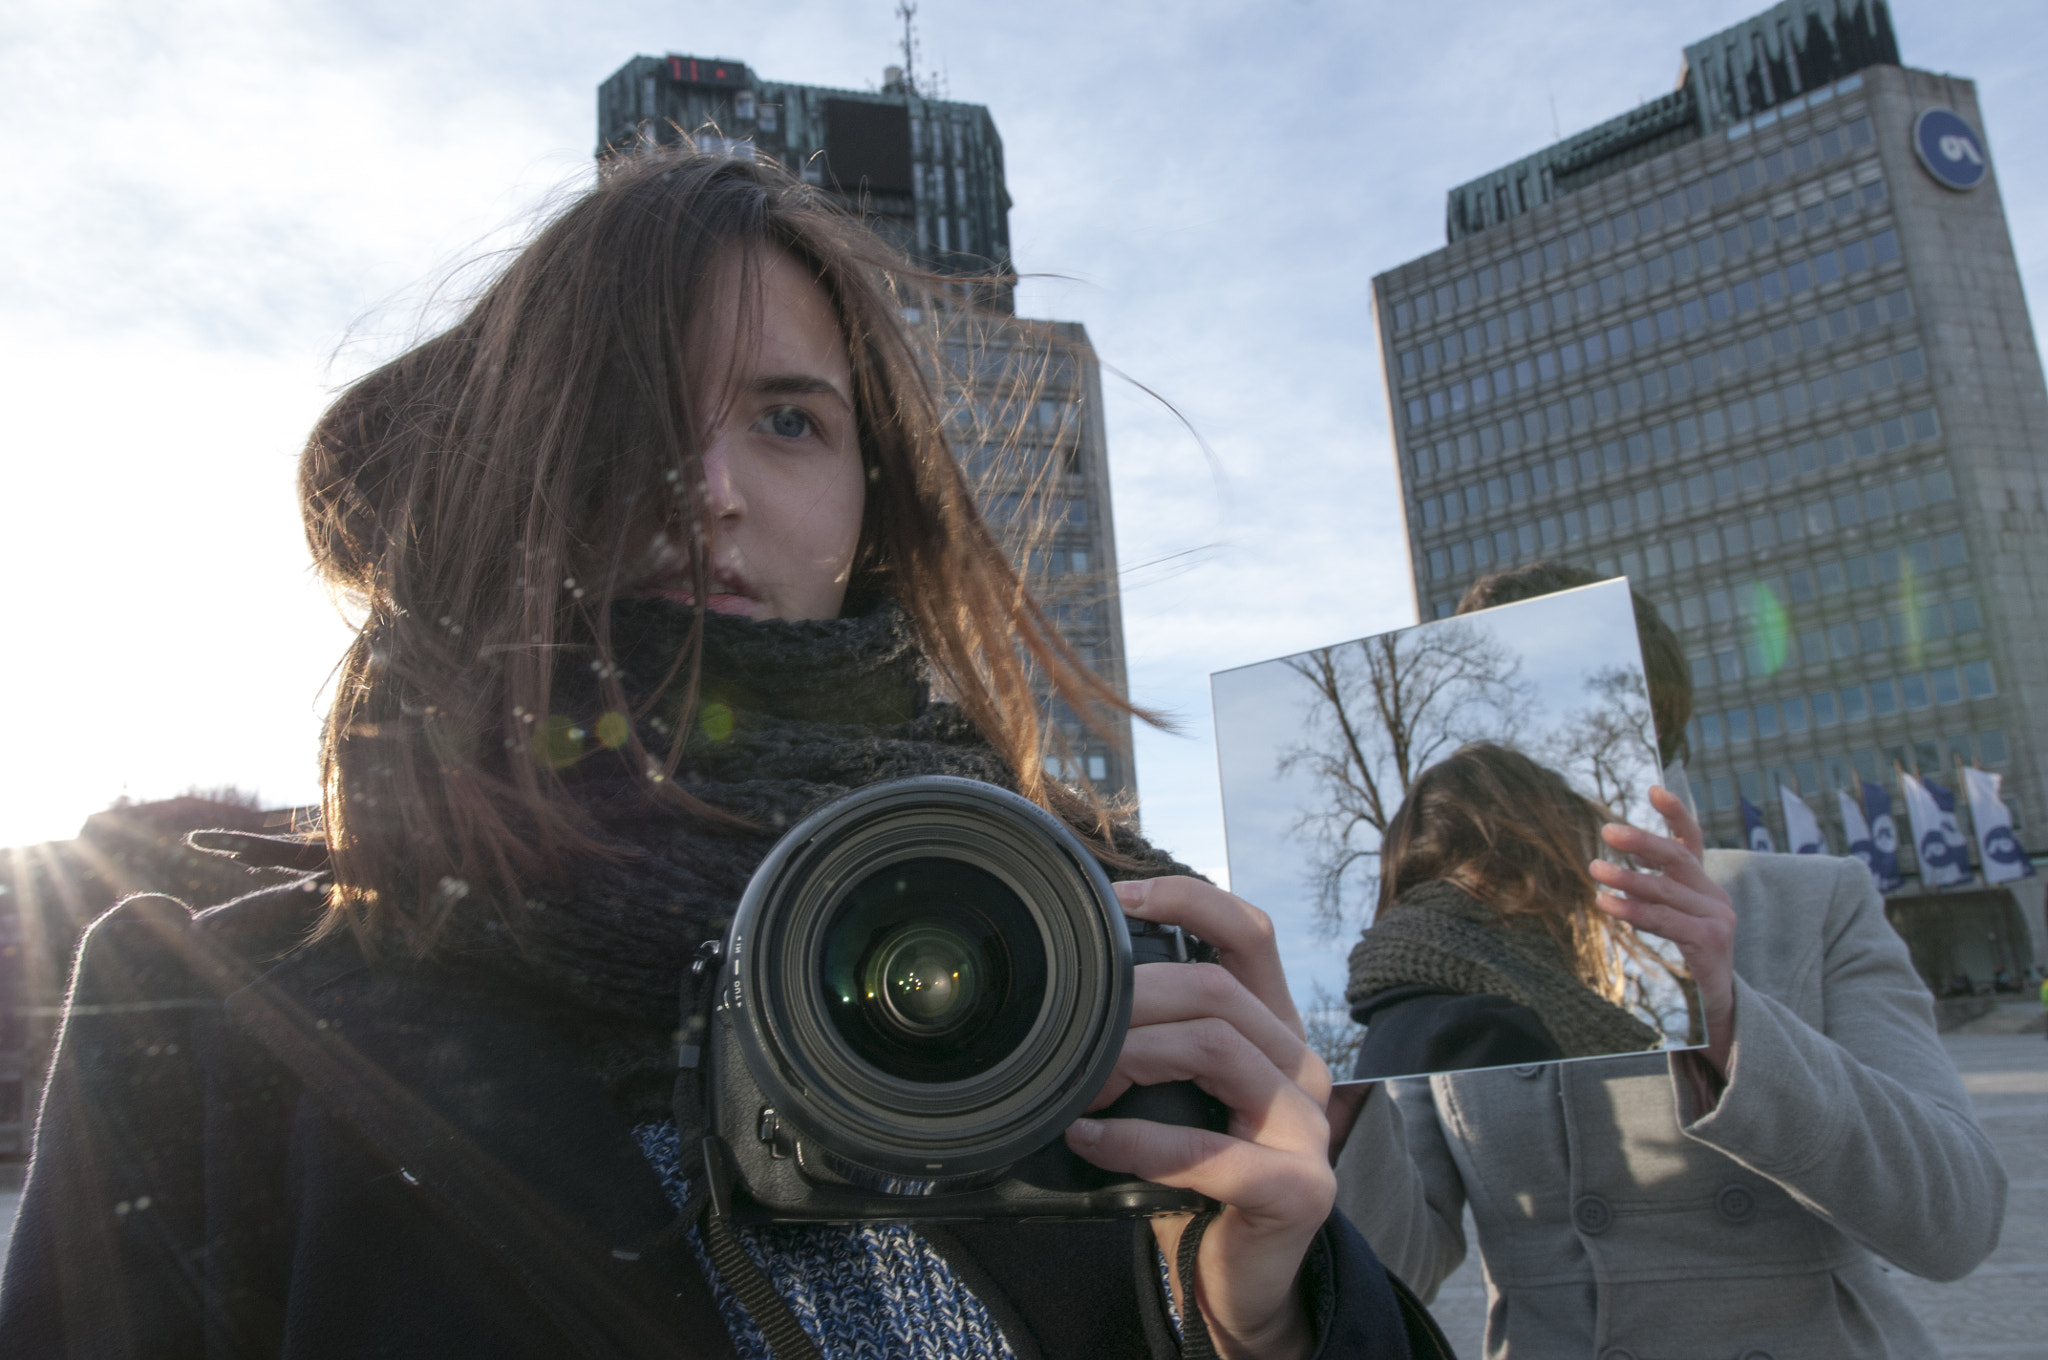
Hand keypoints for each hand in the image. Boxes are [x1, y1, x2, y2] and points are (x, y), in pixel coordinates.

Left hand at [1062, 876, 1332, 1359]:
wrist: (1232, 1279)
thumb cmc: (1194, 1177)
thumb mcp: (1175, 1093)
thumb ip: (1150, 1040)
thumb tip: (1064, 992)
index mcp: (1271, 1028)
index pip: (1248, 934)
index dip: (1188, 902)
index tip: (1118, 901)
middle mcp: (1299, 1064)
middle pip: (1218, 990)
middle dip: (1134, 999)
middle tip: (1071, 1029)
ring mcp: (1308, 1126)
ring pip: (1217, 1047)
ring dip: (1132, 1058)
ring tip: (1079, 1086)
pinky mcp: (1300, 1187)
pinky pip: (1207, 1149)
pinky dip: (1136, 1142)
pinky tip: (1089, 1140)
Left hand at [1588, 784, 1737, 1076]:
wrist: (1719, 1011)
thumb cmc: (1686, 960)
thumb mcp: (1673, 919)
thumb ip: (1653, 893)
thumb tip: (1610, 871)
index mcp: (1704, 885)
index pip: (1692, 840)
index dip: (1675, 813)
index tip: (1654, 788)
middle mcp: (1715, 896)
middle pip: (1678, 857)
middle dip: (1642, 841)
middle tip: (1606, 831)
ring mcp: (1718, 919)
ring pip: (1668, 889)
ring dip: (1628, 878)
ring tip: (1594, 868)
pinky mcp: (1711, 944)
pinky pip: (1667, 921)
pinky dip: (1635, 910)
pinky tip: (1608, 904)